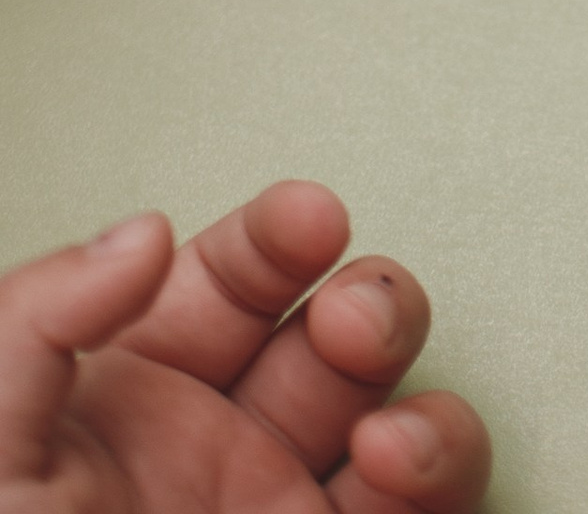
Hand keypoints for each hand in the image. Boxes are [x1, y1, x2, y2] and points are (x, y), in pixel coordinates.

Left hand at [0, 181, 487, 512]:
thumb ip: (39, 319)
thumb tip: (147, 232)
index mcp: (130, 400)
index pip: (227, 283)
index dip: (277, 238)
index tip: (310, 221)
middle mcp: (220, 452)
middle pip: (332, 333)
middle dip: (368, 303)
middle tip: (348, 325)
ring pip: (399, 417)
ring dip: (419, 396)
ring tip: (389, 433)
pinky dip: (437, 477)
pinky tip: (397, 466)